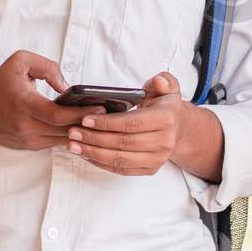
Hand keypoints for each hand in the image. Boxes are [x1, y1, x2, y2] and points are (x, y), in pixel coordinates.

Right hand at [0, 50, 93, 150]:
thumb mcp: (20, 61)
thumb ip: (47, 67)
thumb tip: (67, 86)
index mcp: (24, 104)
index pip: (58, 115)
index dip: (82, 113)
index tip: (101, 106)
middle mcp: (26, 126)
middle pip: (66, 131)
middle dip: (89, 123)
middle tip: (110, 114)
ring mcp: (28, 140)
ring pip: (64, 140)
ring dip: (82, 131)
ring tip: (102, 121)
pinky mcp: (29, 147)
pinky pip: (56, 142)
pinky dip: (70, 135)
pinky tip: (84, 126)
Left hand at [67, 72, 186, 175]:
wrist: (178, 129)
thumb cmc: (164, 106)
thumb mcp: (168, 86)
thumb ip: (163, 80)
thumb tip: (158, 81)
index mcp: (166, 119)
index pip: (131, 123)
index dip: (107, 123)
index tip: (85, 120)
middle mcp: (164, 142)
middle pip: (123, 143)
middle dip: (94, 138)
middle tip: (73, 132)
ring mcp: (157, 159)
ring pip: (120, 159)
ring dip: (93, 153)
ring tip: (73, 145)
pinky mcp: (149, 169)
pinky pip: (122, 170)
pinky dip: (101, 163)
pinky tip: (86, 154)